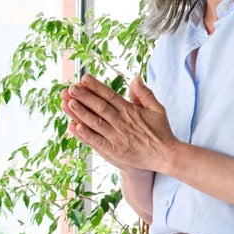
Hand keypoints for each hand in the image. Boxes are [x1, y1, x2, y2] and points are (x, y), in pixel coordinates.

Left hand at [60, 74, 177, 173]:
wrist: (165, 155)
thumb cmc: (160, 131)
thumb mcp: (157, 109)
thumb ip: (145, 94)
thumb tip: (136, 78)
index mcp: (130, 110)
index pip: (110, 95)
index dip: (96, 86)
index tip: (84, 78)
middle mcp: (122, 122)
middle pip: (99, 107)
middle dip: (83, 97)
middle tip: (70, 88)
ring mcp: (117, 137)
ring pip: (95, 122)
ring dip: (80, 113)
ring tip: (68, 103)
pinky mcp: (114, 151)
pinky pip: (96, 141)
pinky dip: (85, 134)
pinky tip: (74, 126)